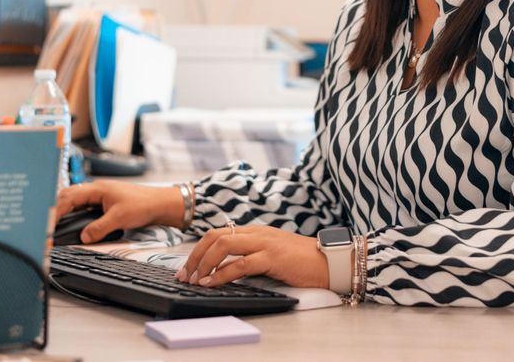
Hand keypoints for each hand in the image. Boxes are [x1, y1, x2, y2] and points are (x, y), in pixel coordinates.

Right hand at [55, 180, 182, 243]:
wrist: (161, 203)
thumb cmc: (144, 204)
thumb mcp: (119, 218)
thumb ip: (99, 228)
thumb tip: (83, 237)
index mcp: (97, 188)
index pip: (69, 197)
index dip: (56, 211)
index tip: (48, 224)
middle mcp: (97, 189)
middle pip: (68, 196)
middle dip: (56, 209)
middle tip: (47, 225)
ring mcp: (101, 195)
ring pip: (76, 201)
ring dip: (65, 211)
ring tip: (56, 224)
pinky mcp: (106, 203)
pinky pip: (85, 207)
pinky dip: (76, 214)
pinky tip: (74, 223)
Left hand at [178, 225, 328, 289]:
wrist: (329, 260)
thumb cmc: (303, 261)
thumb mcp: (272, 254)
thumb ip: (252, 256)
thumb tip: (225, 269)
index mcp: (256, 231)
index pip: (219, 233)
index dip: (199, 249)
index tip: (188, 267)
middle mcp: (258, 233)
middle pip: (215, 236)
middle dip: (195, 255)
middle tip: (185, 275)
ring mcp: (265, 243)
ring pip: (224, 245)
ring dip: (204, 264)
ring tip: (196, 280)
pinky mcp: (273, 257)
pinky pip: (240, 263)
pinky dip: (222, 274)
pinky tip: (213, 283)